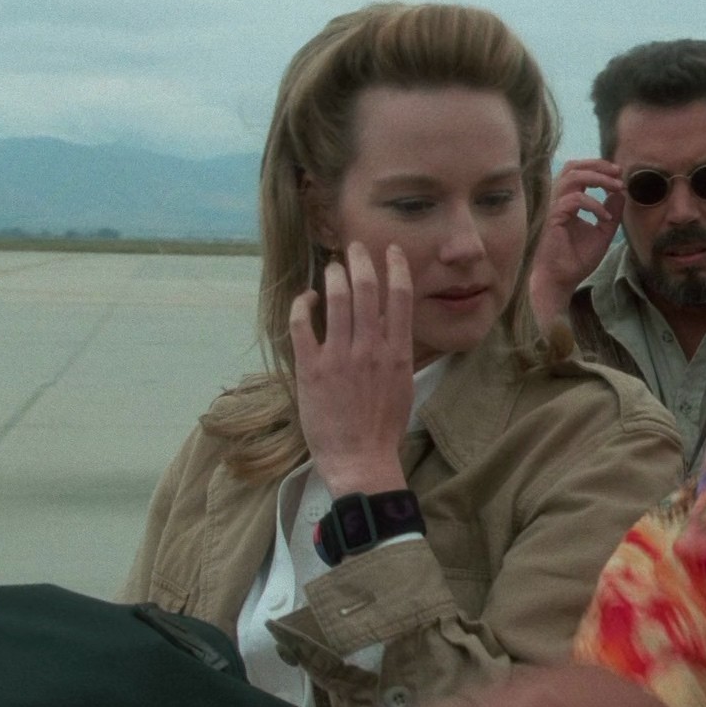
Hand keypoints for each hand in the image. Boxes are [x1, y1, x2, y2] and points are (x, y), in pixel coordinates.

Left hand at [290, 241, 413, 496]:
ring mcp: (339, 357)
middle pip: (366, 290)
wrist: (361, 459)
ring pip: (337, 301)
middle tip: (355, 247)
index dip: (395, 268)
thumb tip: (391, 326)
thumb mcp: (402, 386)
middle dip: (361, 262)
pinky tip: (307, 298)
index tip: (391, 250)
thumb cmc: (384, 428)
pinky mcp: (311, 369)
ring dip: (334, 277)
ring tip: (332, 267)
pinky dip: (303, 306)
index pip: (399, 298)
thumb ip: (397, 353)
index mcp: (397, 353)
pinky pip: (303, 326)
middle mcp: (370, 348)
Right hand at [530, 160, 626, 325]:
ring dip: (597, 177)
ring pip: (572, 176)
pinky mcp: (553, 217)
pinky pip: (575, 199)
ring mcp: (554, 207)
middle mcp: (559, 200)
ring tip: (616, 187)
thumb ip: (612, 213)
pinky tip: (605, 217)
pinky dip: (594, 204)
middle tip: (618, 171)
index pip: (579, 173)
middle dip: (598, 164)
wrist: (561, 281)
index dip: (599, 169)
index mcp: (568, 201)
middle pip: (573, 166)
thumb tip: (620, 193)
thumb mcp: (602, 234)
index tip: (620, 175)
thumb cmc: (576, 260)